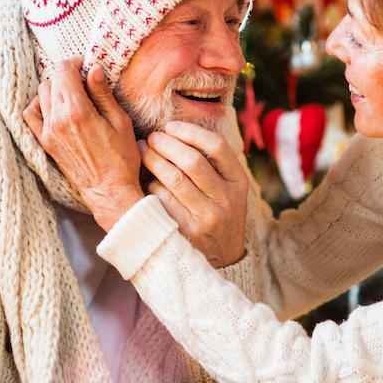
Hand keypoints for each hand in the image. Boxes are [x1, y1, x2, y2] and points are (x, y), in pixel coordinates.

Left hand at [22, 57, 143, 230]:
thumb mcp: (120, 121)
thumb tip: (93, 69)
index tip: (87, 66)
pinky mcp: (44, 142)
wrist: (109, 191)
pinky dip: (39, 104)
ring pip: (41, 94)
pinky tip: (54, 106)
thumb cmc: (121, 158)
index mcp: (77, 111)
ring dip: (54, 87)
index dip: (75, 63)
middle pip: (51, 80)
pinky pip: (30, 115)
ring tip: (72, 93)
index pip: (63, 71)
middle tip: (83, 79)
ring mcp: (47, 132)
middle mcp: (57, 120)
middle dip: (67, 74)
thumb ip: (103, 93)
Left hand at [141, 121, 248, 266]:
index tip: (171, 127)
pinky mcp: (188, 232)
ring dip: (154, 160)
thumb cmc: (219, 211)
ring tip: (143, 152)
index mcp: (239, 182)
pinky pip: (163, 200)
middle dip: (167, 144)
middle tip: (152, 138)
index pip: (217, 146)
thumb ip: (212, 163)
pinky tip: (146, 180)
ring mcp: (208, 217)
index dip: (191, 132)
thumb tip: (176, 131)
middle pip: (192, 161)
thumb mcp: (229, 188)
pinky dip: (151, 186)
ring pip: (174, 179)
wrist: (223, 256)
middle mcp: (227, 199)